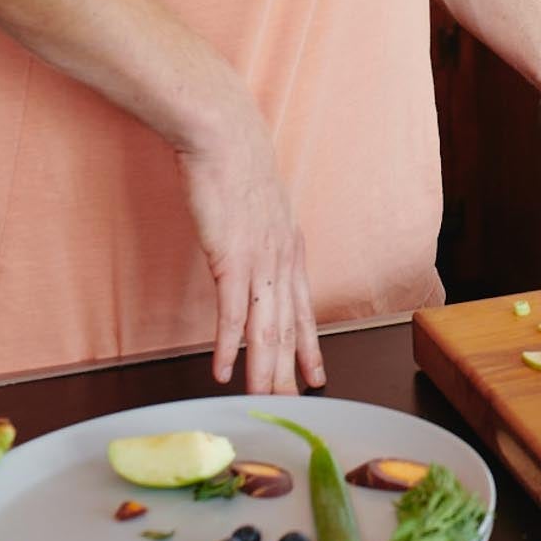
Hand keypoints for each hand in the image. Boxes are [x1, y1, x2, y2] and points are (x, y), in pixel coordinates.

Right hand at [176, 104, 324, 393]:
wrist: (225, 136)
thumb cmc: (236, 164)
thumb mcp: (258, 206)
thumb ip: (260, 233)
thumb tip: (252, 247)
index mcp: (291, 249)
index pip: (305, 310)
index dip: (311, 346)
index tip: (316, 376)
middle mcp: (283, 260)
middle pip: (289, 328)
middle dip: (291, 371)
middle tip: (293, 405)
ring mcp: (260, 262)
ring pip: (266, 329)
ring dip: (265, 370)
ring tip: (263, 400)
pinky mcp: (230, 259)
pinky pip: (231, 314)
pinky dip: (229, 347)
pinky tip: (224, 371)